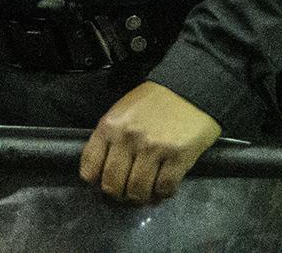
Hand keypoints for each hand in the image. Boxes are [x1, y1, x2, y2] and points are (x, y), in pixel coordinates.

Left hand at [79, 81, 222, 202]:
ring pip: (138, 191)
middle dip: (120, 193)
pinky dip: (164, 193)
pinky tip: (166, 186)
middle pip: (113, 185)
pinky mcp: (178, 155)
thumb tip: (104, 171)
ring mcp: (154, 148)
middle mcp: (128, 138)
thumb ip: (111, 138)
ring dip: (142, 196)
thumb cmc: (155, 101)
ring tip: (148, 191)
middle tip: (129, 190)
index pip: (89, 169)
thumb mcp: (123, 112)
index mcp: (110, 126)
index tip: (108, 181)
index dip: (98, 182)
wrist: (192, 86)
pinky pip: (165, 187)